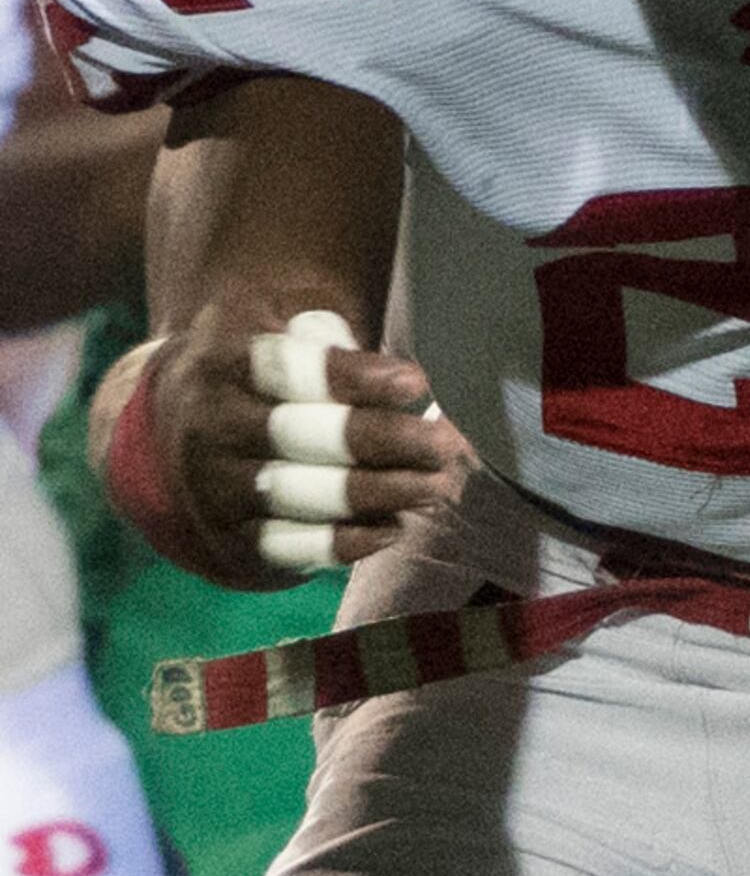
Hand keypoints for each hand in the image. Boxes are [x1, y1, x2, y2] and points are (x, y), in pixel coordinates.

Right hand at [129, 312, 470, 588]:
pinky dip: (344, 542)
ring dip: (375, 493)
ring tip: (437, 486)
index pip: (288, 368)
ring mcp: (215, 484)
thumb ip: (331, 338)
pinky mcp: (229, 536)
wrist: (181, 426)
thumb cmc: (265, 373)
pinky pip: (288, 546)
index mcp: (225, 359)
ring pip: (298, 493)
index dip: (353, 377)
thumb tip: (408, 385)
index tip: (416, 383)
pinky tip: (393, 527)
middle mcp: (210, 423)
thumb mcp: (280, 329)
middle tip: (443, 445)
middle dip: (380, 440)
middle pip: (299, 434)